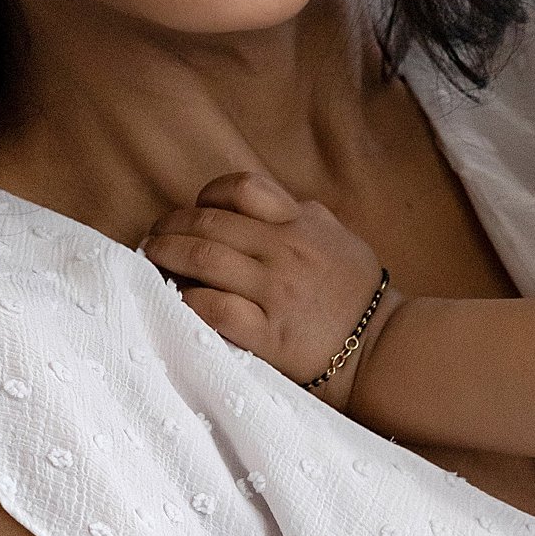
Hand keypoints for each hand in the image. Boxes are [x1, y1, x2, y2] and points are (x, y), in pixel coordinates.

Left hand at [145, 171, 388, 398]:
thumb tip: (257, 207)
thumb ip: (300, 218)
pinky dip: (186, 300)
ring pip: (203, 259)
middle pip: (209, 223)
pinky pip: (213, 309)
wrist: (383, 347)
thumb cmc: (357, 294)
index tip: (194, 209)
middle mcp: (285, 250)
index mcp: (301, 222)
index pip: (242, 188)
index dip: (207, 195)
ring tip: (151, 260)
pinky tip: (175, 301)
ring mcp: (275, 292)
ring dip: (166, 256)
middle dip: (170, 226)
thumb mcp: (337, 238)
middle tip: (153, 238)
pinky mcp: (268, 334)